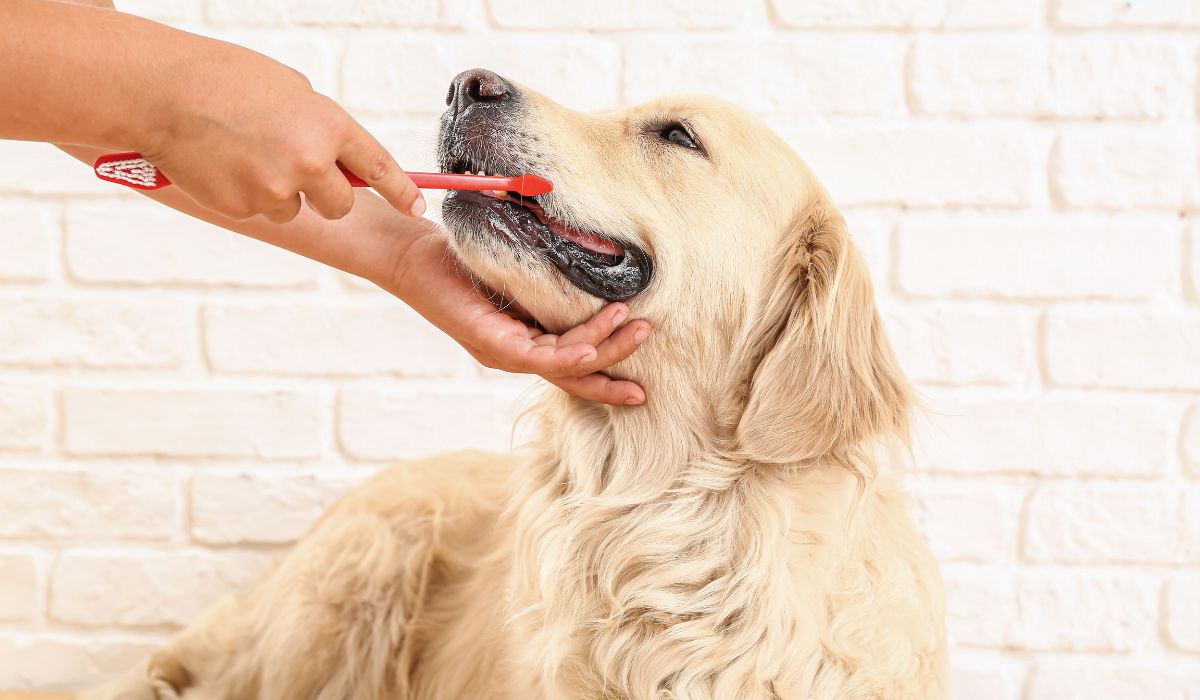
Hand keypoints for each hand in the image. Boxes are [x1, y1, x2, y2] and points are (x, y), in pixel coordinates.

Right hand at [137, 35, 422, 222]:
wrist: (163, 92)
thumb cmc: (225, 80)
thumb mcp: (290, 91)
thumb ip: (321, 127)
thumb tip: (337, 159)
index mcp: (329, 126)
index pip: (379, 168)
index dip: (401, 191)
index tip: (417, 207)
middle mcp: (310, 162)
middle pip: (340, 205)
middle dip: (326, 195)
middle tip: (296, 170)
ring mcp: (276, 188)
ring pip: (294, 209)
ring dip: (278, 192)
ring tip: (245, 154)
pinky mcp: (243, 207)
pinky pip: (258, 211)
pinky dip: (245, 194)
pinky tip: (223, 164)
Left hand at [389, 231, 650, 405]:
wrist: (408, 254)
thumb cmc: (458, 257)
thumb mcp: (514, 268)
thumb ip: (547, 280)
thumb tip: (593, 263)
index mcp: (521, 340)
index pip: (571, 364)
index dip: (606, 373)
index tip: (640, 381)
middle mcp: (512, 353)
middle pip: (573, 376)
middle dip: (613, 379)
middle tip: (648, 382)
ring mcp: (501, 351)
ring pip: (563, 364)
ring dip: (603, 351)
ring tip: (637, 331)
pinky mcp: (487, 341)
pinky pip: (536, 355)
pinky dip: (568, 353)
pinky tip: (590, 349)